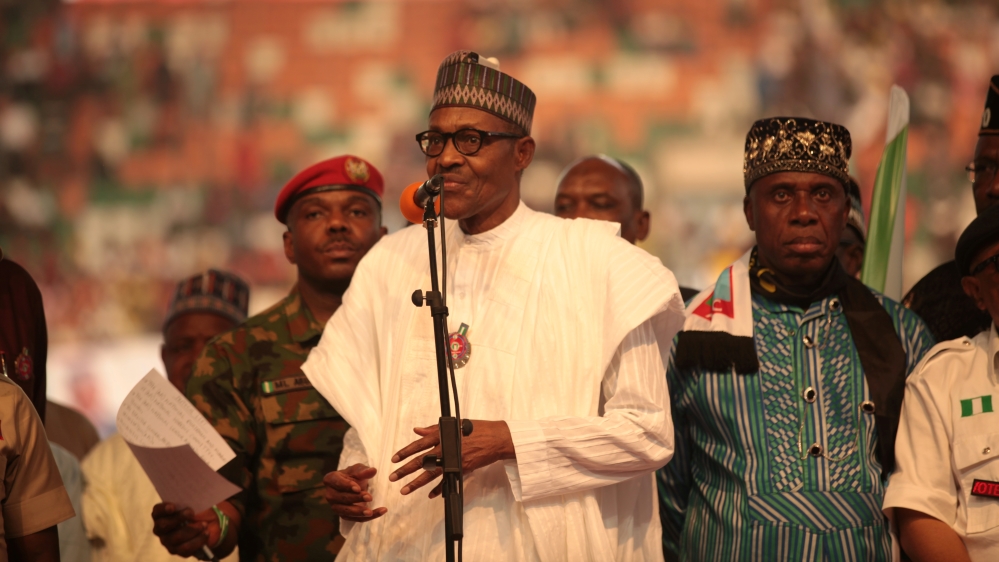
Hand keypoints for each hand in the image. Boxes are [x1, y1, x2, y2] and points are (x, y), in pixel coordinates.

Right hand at [151, 503, 219, 556]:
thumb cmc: (196, 510)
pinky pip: (186, 548)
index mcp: (161, 515)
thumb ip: (190, 500)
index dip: (163, 509)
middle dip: (178, 518)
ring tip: (204, 524)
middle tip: (191, 513)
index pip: (157, 512)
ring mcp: (167, 541)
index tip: (173, 507)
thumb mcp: (194, 502)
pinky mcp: (177, 550)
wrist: (206, 525)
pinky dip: (198, 540)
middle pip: (164, 525)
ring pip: (176, 538)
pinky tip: (206, 533)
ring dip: (192, 530)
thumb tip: (195, 495)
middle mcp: (160, 529)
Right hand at [323, 464, 387, 521]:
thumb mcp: (358, 470)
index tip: (358, 488)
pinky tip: (380, 511)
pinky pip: (355, 518)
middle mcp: (330, 494)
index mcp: (330, 479)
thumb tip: (373, 470)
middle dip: (356, 498)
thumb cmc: (353, 475)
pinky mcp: (344, 515)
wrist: (354, 485)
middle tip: (369, 497)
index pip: (337, 483)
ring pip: (346, 511)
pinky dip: (368, 517)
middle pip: (342, 498)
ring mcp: (335, 506)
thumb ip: (363, 471)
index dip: (347, 486)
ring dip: (359, 512)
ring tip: (370, 511)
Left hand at [389, 420, 514, 497]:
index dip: (405, 452)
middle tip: (393, 477)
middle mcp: (445, 449)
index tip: (394, 459)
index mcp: (442, 436)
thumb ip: (434, 429)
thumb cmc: (476, 429)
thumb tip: (417, 430)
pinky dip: (438, 489)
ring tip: (404, 490)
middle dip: (405, 470)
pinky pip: (447, 481)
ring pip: (431, 474)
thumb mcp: (454, 425)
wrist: (496, 438)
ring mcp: (453, 460)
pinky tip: (430, 495)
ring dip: (416, 483)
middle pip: (421, 461)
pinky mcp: (462, 469)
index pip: (418, 445)